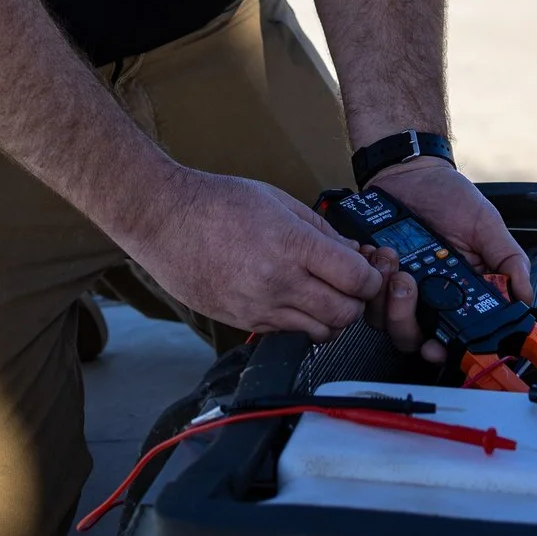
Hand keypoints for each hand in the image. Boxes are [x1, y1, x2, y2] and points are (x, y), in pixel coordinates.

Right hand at [122, 166, 382, 339]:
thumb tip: (353, 253)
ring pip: (321, 333)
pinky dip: (302, 323)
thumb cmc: (218, 203)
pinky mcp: (243, 322)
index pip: (357, 279)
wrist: (164, 221)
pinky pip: (289, 334)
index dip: (371, 278)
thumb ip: (321, 231)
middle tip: (351, 286)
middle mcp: (279, 283)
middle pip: (346, 314)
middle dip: (357, 302)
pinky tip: (293, 301)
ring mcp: (260, 308)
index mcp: (292, 246)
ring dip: (332, 318)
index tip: (367, 270)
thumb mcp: (278, 201)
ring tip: (323, 296)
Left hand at [361, 158, 532, 355]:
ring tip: (391, 258)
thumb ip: (508, 259)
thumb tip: (525, 295)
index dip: (444, 348)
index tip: (436, 345)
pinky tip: (374, 253)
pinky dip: (366, 276)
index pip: (454, 336)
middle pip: (413, 337)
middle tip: (407, 283)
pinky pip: (363, 294)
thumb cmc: (451, 198)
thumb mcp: (487, 225)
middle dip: (405, 318)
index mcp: (459, 295)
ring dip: (384, 296)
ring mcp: (397, 291)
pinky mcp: (373, 277)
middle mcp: (428, 299)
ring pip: (384, 322)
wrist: (411, 173)